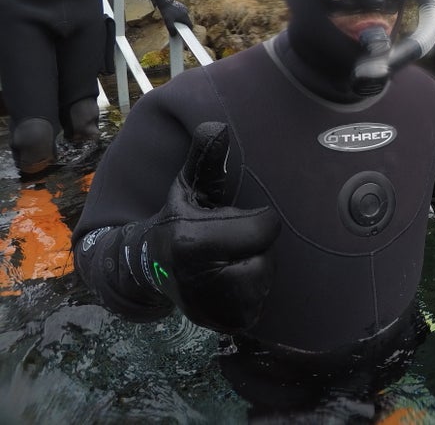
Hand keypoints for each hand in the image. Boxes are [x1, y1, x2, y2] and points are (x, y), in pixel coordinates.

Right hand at [124, 122, 281, 331]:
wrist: (151, 271)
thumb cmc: (178, 220)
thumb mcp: (188, 187)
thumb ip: (205, 158)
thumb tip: (218, 125)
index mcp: (193, 243)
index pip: (264, 227)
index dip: (254, 220)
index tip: (228, 220)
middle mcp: (202, 282)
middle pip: (267, 255)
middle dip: (253, 245)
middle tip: (227, 243)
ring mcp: (216, 310)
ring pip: (267, 279)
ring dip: (254, 267)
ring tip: (227, 261)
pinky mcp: (229, 325)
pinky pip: (263, 302)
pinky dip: (252, 290)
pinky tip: (228, 281)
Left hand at [157, 0, 192, 31]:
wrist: (164, 0)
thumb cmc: (166, 11)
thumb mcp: (168, 22)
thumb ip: (171, 29)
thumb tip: (174, 35)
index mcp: (185, 17)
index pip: (190, 25)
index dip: (188, 30)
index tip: (186, 34)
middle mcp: (186, 12)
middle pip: (187, 21)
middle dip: (183, 25)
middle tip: (178, 29)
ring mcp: (184, 8)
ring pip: (184, 17)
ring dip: (181, 20)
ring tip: (174, 22)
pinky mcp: (181, 6)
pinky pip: (181, 13)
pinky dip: (178, 16)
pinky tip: (173, 16)